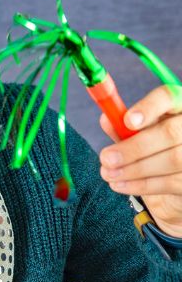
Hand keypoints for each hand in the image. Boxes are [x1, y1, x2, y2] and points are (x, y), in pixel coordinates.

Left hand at [99, 84, 181, 235]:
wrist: (173, 174)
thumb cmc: (152, 144)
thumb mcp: (138, 131)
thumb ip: (123, 126)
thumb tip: (106, 119)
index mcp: (178, 105)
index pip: (168, 97)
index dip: (149, 108)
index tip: (127, 121)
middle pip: (171, 132)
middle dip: (135, 148)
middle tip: (106, 158)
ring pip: (173, 159)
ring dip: (135, 169)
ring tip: (108, 173)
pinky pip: (172, 182)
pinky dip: (142, 185)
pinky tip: (120, 185)